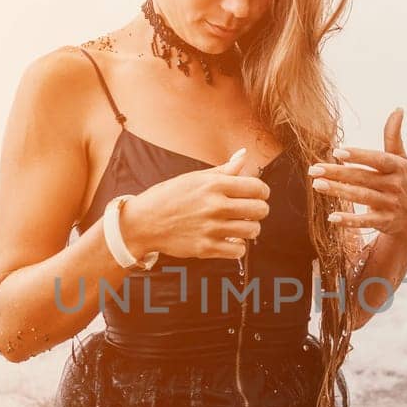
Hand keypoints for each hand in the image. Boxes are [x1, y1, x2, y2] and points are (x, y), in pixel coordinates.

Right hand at [123, 148, 269, 260]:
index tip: (258, 195)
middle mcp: (215, 206)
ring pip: (252, 231)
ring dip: (250, 228)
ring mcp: (211, 228)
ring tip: (240, 225)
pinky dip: (238, 246)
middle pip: (259, 210)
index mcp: (214, 185)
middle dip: (259, 210)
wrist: (143, 222)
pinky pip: (239, 251)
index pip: (257, 188)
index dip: (262, 192)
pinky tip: (229, 239)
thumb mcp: (194, 178)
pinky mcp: (206, 248)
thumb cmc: (170, 197)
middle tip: (251, 211)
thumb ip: (224, 170)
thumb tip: (244, 155)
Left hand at [306, 108, 406, 240]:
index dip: (358, 155)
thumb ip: (394, 136)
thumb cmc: (402, 182)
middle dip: (337, 173)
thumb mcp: (401, 159)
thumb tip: (398, 108)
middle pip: (363, 178)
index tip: (336, 152)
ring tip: (317, 185)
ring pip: (362, 197)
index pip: (377, 159)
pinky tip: (332, 217)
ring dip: (339, 192)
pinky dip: (350, 220)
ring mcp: (391, 205)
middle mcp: (396, 185)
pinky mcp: (386, 222)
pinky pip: (366, 221)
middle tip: (313, 170)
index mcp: (398, 167)